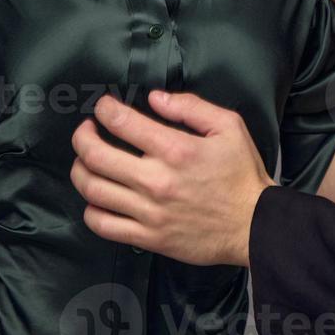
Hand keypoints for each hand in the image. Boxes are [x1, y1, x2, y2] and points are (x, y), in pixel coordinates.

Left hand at [70, 91, 275, 267]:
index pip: (122, 123)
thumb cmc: (242, 175)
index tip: (103, 108)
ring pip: (93, 189)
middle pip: (96, 156)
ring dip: (80, 170)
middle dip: (82, 137)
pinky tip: (97, 198)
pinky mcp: (148, 237)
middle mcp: (157, 180)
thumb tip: (156, 98)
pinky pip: (103, 225)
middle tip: (85, 131)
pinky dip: (90, 209)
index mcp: (176, 150)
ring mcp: (149, 211)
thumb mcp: (229, 127)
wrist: (253, 225)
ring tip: (85, 161)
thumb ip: (191, 107)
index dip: (104, 110)